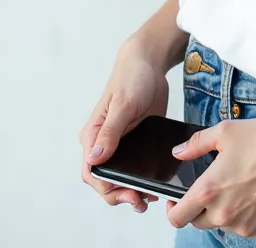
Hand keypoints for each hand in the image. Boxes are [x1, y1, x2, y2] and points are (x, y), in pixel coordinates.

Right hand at [79, 40, 170, 212]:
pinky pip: (135, 166)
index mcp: (93, 135)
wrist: (149, 63)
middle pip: (105, 180)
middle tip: (142, 201)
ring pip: (120, 177)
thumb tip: (94, 159)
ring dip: (131, 191)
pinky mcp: (135, 141)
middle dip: (120, 195)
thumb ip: (110, 132)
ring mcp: (120, 143)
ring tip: (149, 199)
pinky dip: (142, 178)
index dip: (107, 189)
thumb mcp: (123, 104)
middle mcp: (103, 143)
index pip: (92, 173)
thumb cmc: (131, 77)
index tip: (127, 194)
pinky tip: (154, 183)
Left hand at [165, 111, 255, 239]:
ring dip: (224, 211)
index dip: (172, 209)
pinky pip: (244, 227)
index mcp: (208, 190)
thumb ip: (195, 144)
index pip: (177, 217)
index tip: (176, 200)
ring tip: (241, 186)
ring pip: (222, 224)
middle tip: (214, 187)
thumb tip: (177, 153)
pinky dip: (245, 216)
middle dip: (199, 208)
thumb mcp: (224, 132)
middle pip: (198, 223)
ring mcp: (243, 226)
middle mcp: (223, 214)